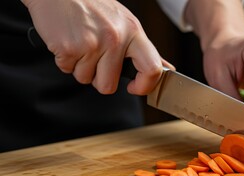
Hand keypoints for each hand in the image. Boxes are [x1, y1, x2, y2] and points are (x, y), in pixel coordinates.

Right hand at [22, 0, 172, 94]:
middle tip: (94, 58)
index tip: (134, 88)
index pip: (153, 68)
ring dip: (80, 67)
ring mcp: (92, 44)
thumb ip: (142, 48)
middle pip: (109, 85)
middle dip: (99, 79)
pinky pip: (67, 69)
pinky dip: (64, 60)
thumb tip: (166, 68)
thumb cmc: (91, 5)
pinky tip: (68, 40)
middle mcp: (116, 38)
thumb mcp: (124, 21)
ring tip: (80, 43)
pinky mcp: (70, 47)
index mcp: (133, 31)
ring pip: (85, 79)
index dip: (145, 86)